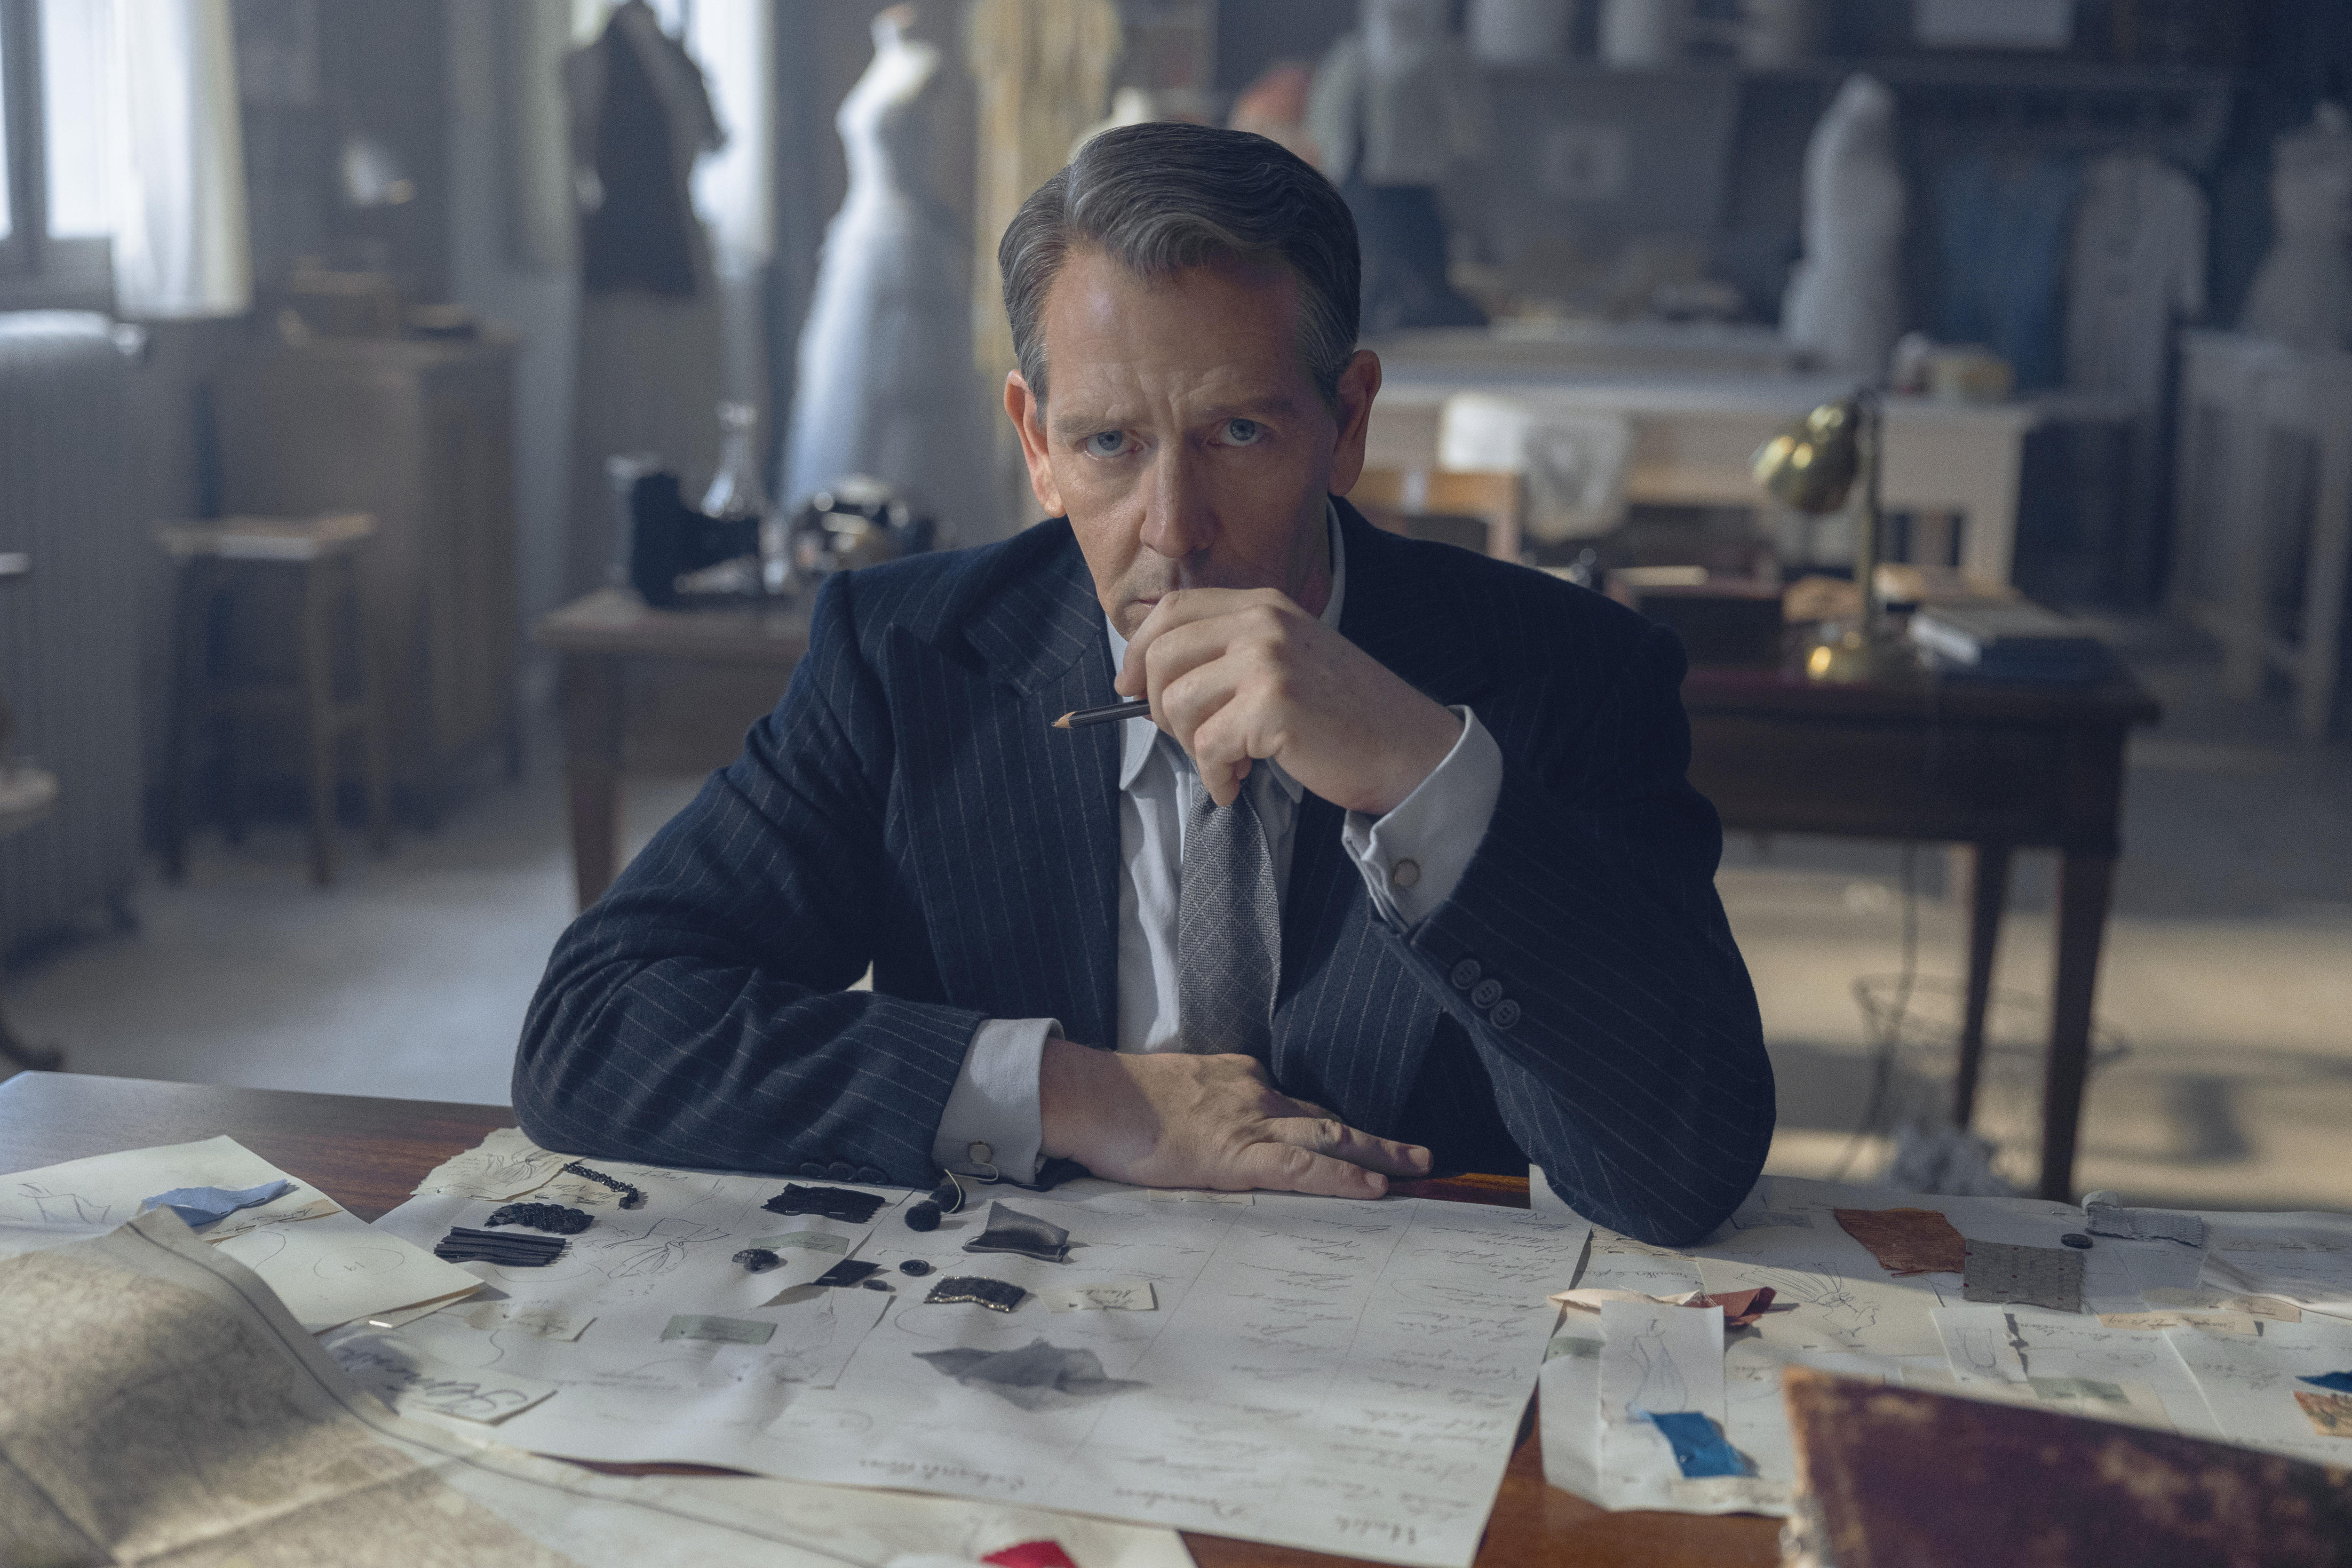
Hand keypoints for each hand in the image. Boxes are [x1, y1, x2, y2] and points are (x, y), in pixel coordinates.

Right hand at [1037, 1037, 1430, 1198]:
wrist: (1093, 1096)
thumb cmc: (1119, 1102)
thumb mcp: (1174, 1094)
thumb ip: (1204, 1111)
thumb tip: (1209, 1132)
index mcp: (1238, 1082)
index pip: (1295, 1107)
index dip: (1332, 1129)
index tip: (1358, 1143)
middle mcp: (1254, 1095)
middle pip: (1327, 1116)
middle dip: (1375, 1138)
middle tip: (1420, 1155)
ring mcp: (1250, 1122)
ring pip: (1328, 1135)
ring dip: (1378, 1152)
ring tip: (1418, 1167)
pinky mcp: (1237, 1154)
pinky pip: (1301, 1166)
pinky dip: (1341, 1176)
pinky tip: (1373, 1187)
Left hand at [1114, 588, 1460, 814]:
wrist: (1409, 750)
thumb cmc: (1342, 718)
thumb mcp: (1285, 663)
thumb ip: (1228, 656)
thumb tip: (1142, 681)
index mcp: (1264, 606)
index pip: (1171, 609)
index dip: (1138, 651)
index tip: (1128, 689)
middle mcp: (1264, 623)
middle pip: (1161, 656)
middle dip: (1160, 708)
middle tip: (1192, 741)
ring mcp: (1269, 661)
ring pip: (1177, 703)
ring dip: (1192, 748)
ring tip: (1229, 763)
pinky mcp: (1274, 706)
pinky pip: (1206, 745)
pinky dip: (1215, 777)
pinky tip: (1238, 783)